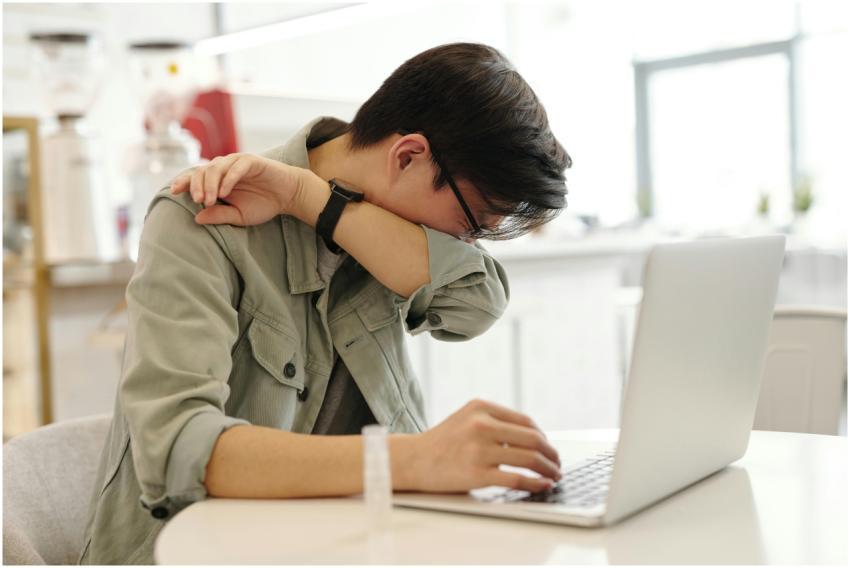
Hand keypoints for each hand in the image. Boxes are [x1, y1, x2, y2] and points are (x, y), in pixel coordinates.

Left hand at [169, 153, 305, 225]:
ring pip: (216, 168)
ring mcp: (237, 162)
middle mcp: (224, 167)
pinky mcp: (251, 161)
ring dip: (210, 184)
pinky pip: (236, 167)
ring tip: (210, 200)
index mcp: (218, 179)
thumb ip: (219, 215)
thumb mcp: (238, 216)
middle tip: (197, 202)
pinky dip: (228, 179)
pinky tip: (224, 193)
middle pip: (201, 171)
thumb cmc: (263, 204)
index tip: (173, 191)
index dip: (183, 181)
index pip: (195, 177)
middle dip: (196, 186)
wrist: (288, 195)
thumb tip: (196, 218)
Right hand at [409, 399, 560, 492]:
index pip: (526, 421)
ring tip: (553, 476)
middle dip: (551, 454)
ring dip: (548, 469)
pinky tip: (542, 485)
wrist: (412, 460)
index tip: (550, 449)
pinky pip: (516, 479)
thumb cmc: (441, 443)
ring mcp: (479, 449)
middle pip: (533, 439)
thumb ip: (494, 422)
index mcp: (481, 407)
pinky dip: (535, 483)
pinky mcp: (476, 473)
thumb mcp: (466, 419)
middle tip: (557, 464)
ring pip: (528, 459)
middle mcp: (481, 424)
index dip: (544, 437)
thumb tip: (534, 439)